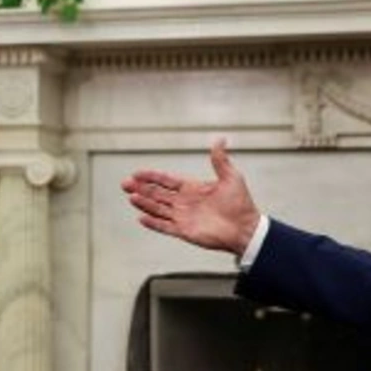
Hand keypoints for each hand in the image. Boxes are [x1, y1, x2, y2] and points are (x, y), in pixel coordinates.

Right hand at [122, 138, 261, 255]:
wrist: (245, 228)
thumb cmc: (240, 203)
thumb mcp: (230, 177)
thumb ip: (220, 159)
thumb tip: (220, 138)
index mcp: (192, 188)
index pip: (166, 180)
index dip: (151, 176)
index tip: (137, 173)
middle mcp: (184, 202)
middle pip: (157, 194)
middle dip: (141, 188)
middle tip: (124, 183)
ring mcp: (183, 217)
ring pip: (157, 208)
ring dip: (144, 203)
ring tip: (130, 197)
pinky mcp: (184, 231)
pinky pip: (164, 226)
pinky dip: (153, 223)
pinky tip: (141, 217)